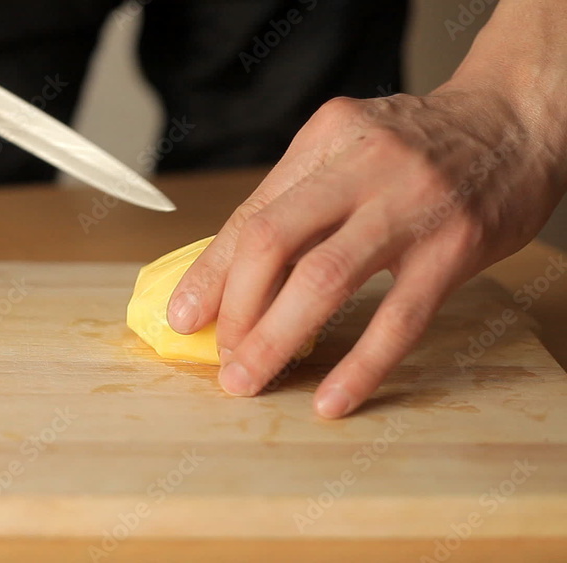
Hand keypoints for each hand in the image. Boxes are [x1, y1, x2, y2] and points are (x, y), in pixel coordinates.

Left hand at [166, 82, 565, 417]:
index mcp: (325, 138)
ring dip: (276, 338)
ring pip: (324, 280)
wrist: (517, 119)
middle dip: (234, 308)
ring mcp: (409, 204)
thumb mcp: (350, 147)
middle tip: (221, 355)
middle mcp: (360, 164)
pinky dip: (360, 364)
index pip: (251, 214)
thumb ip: (298, 200)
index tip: (185, 315)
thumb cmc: (422, 144)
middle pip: (272, 243)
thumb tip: (237, 274)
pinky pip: (398, 318)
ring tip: (249, 378)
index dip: (210, 273)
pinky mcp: (454, 246)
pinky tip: (332, 399)